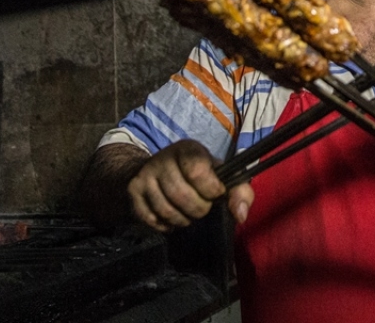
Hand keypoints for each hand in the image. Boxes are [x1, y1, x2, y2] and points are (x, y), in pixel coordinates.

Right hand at [125, 140, 254, 231]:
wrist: (155, 170)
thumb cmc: (195, 174)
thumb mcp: (219, 175)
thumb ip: (239, 191)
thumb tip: (241, 215)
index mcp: (188, 149)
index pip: (198, 172)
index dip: (212, 190)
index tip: (216, 193)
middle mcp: (163, 158)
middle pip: (182, 196)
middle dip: (198, 209)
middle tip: (201, 207)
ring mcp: (145, 174)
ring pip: (167, 211)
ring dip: (182, 220)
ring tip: (187, 214)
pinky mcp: (133, 190)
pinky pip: (151, 219)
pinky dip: (165, 226)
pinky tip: (171, 218)